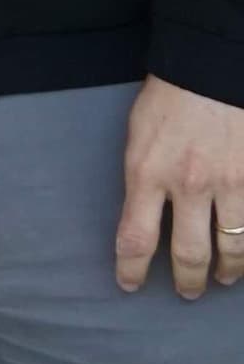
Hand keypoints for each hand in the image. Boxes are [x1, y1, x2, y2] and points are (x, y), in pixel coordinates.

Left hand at [113, 75, 243, 299]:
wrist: (213, 70)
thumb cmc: (168, 99)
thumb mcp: (136, 138)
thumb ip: (141, 179)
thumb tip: (144, 213)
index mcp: (147, 175)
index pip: (135, 239)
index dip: (132, 270)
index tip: (130, 285)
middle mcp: (188, 186)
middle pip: (188, 253)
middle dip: (187, 280)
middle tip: (187, 293)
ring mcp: (228, 183)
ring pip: (231, 246)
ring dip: (227, 270)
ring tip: (223, 279)